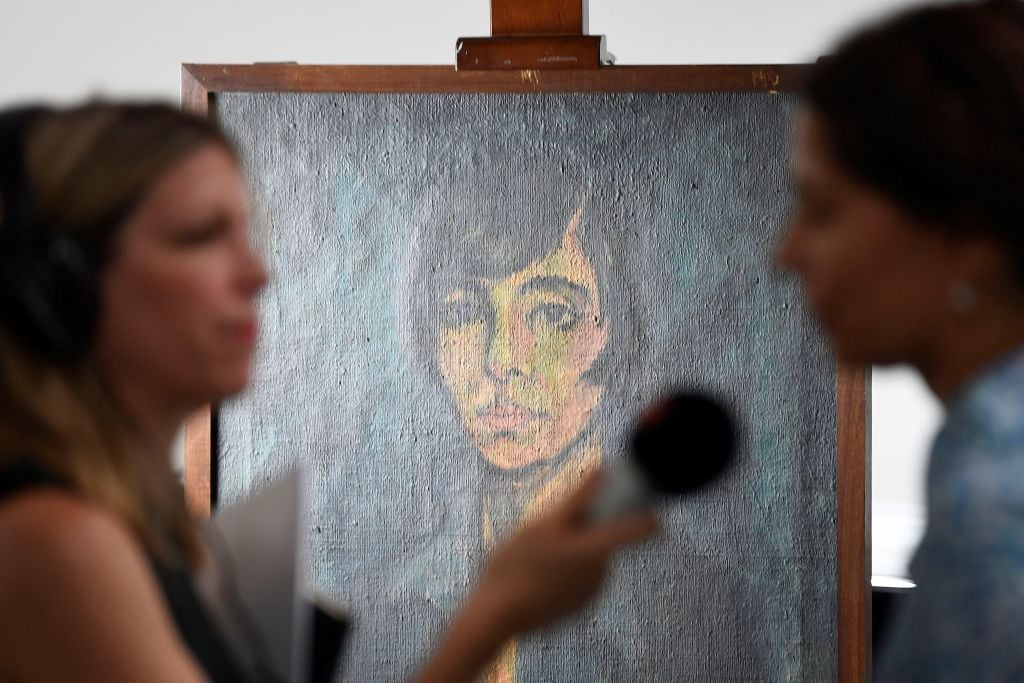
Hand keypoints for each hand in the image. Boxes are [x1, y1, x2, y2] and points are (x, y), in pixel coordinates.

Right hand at [476, 470, 658, 633]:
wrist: (497, 614)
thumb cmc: (518, 564)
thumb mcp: (546, 523)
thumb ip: (579, 497)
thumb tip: (604, 469)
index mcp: (598, 550)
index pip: (643, 530)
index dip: (644, 513)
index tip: (635, 502)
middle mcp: (602, 574)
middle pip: (605, 540)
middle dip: (585, 530)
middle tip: (552, 529)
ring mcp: (590, 594)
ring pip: (589, 560)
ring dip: (572, 551)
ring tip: (537, 554)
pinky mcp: (577, 608)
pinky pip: (578, 580)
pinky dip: (564, 573)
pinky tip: (536, 574)